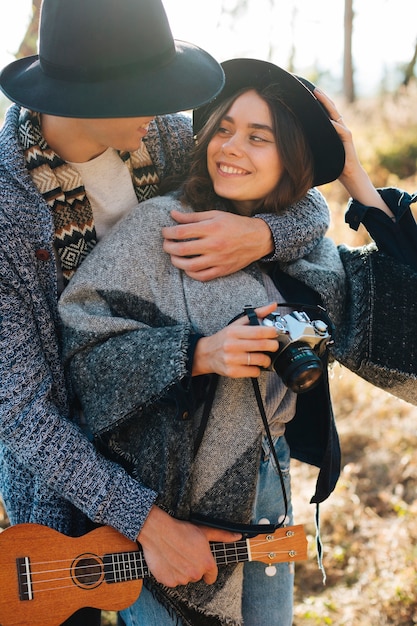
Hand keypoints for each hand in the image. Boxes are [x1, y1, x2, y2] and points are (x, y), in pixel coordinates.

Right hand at [137, 506, 240, 586]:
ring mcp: (181, 579)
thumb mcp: (204, 531)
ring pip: (184, 578)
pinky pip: (171, 580)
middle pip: (197, 576)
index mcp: (206, 564)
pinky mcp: (167, 581)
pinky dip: (170, 573)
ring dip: (181, 570)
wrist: (158, 531)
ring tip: (175, 554)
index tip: (200, 561)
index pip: (211, 576)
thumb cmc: (182, 529)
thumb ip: (223, 536)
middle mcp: (195, 574)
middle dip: (193, 567)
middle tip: (186, 553)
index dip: (207, 568)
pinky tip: (167, 560)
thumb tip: (238, 537)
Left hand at [162, 210, 273, 280]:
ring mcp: (218, 259)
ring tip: (173, 256)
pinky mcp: (222, 270)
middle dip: (168, 247)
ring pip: (189, 265)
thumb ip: (193, 216)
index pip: (181, 231)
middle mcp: (214, 244)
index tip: (164, 232)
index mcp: (211, 228)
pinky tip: (187, 267)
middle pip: (181, 249)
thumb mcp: (215, 215)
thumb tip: (173, 214)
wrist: (258, 238)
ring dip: (176, 261)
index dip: (168, 232)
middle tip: (166, 243)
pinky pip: (201, 276)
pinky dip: (190, 273)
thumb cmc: (235, 224)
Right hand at [192, 302, 278, 376]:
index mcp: (234, 331)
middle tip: (274, 345)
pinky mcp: (232, 372)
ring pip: (260, 360)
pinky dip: (258, 369)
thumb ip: (256, 314)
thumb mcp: (236, 324)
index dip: (272, 332)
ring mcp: (232, 359)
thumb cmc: (224, 338)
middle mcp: (232, 345)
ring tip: (265, 357)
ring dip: (267, 359)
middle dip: (273, 346)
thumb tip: (273, 306)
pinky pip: (254, 372)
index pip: (258, 331)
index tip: (275, 333)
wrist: (206, 354)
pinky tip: (254, 365)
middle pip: (262, 345)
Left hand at [314, 88, 391, 215]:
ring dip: (326, 104)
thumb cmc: (332, 162)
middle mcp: (339, 126)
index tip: (305, 92)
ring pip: (335, 114)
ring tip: (317, 95)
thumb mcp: (319, 150)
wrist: (348, 174)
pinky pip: (340, 130)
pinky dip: (334, 125)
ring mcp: (344, 132)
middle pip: (330, 108)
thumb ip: (312, 143)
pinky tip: (327, 120)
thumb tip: (293, 141)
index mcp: (332, 128)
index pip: (323, 111)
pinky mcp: (348, 140)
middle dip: (321, 97)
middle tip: (310, 88)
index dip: (316, 102)